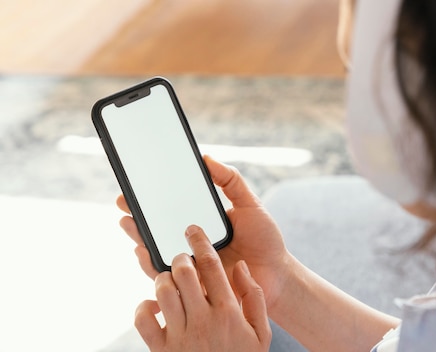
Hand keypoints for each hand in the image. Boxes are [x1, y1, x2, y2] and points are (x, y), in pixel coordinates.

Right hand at [118, 155, 291, 308]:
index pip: (170, 210)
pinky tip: (142, 251)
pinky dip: (151, 265)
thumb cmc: (265, 240)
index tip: (134, 186)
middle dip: (136, 216)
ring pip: (156, 251)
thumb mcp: (250, 205)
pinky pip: (167, 277)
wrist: (278, 274)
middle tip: (123, 203)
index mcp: (200, 224)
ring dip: (139, 237)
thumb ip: (230, 181)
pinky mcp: (193, 285)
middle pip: (156, 230)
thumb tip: (206, 158)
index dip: (150, 200)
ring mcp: (190, 263)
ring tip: (128, 222)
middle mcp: (190, 243)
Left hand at [135, 225, 270, 350]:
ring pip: (162, 291)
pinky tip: (156, 306)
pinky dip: (144, 307)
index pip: (212, 265)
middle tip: (181, 259)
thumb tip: (241, 267)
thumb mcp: (262, 333)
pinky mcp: (161, 350)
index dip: (200, 242)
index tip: (193, 231)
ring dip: (163, 279)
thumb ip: (254, 297)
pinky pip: (142, 319)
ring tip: (170, 281)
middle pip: (183, 272)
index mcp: (228, 311)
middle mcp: (203, 320)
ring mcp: (180, 336)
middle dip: (179, 258)